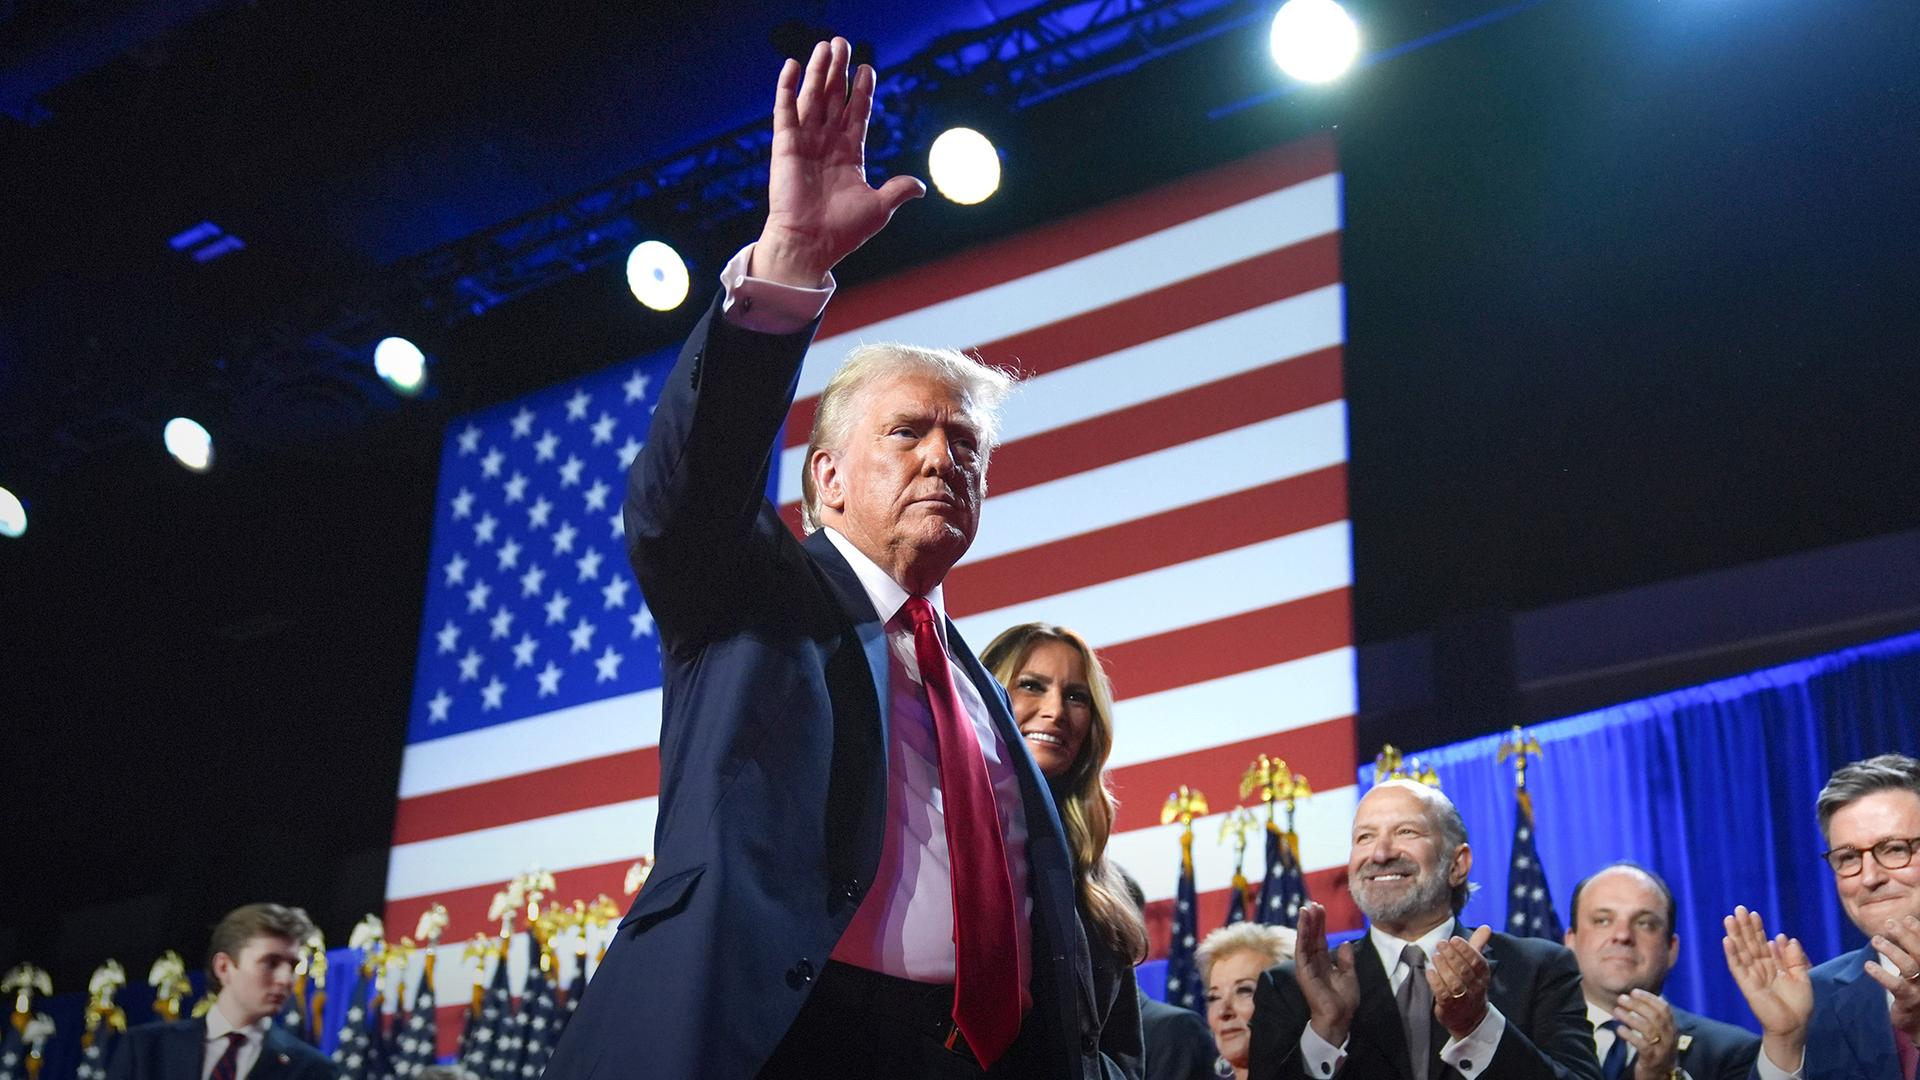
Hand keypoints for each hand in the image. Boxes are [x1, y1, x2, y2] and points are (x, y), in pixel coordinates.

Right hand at [755, 37, 925, 286]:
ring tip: (825, 45)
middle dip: (839, 71)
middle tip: (842, 43)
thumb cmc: (843, 231)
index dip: (862, 90)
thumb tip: (921, 186)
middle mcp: (827, 144)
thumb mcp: (879, 208)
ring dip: (818, 71)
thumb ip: (897, 190)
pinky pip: (785, 111)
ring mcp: (805, 142)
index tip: (868, 68)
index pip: (856, 113)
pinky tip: (792, 65)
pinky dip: (787, 88)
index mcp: (849, 155)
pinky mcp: (785, 146)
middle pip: (834, 98)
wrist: (811, 244)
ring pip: (813, 97)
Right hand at [1294, 901, 1359, 1045]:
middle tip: (1313, 903)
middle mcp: (1313, 962)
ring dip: (1305, 924)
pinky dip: (1302, 935)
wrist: (1339, 1016)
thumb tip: (1343, 942)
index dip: (1320, 924)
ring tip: (1306, 908)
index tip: (1320, 908)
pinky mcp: (1303, 970)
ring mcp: (1307, 966)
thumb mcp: (1349, 975)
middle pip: (1312, 936)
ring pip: (1304, 940)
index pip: (1320, 939)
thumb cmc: (1344, 1000)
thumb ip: (1346, 959)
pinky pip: (1301, 949)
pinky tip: (1303, 923)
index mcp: (1323, 962)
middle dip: (1312, 920)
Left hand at [1427, 925, 1492, 1037]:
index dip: (1466, 950)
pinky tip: (1430, 972)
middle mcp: (1475, 987)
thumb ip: (1478, 945)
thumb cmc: (1471, 984)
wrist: (1470, 1017)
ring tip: (1435, 955)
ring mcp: (1463, 998)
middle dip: (1452, 956)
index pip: (1477, 962)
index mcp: (1482, 975)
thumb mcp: (1476, 966)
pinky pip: (1443, 994)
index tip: (1454, 939)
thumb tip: (1486, 927)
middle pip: (1465, 971)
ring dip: (1443, 967)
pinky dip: (1436, 982)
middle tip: (1441, 943)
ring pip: (1454, 982)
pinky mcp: (1450, 1007)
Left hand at [1614, 989, 1678, 1079]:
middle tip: (1621, 999)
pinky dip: (1630, 1035)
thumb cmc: (1656, 1048)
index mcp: (1672, 1027)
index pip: (1664, 1008)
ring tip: (1616, 1011)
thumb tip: (1636, 995)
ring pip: (1648, 1029)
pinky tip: (1619, 1029)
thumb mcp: (1659, 1032)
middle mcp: (1670, 1037)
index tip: (1634, 992)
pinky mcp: (1652, 1059)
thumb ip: (1651, 1016)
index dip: (1649, 998)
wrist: (1661, 1074)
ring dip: (1630, 1018)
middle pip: (1655, 1016)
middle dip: (1637, 1005)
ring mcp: (1662, 1048)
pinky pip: (1642, 1045)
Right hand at [1722, 906, 1811, 1071]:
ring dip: (1735, 935)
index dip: (1758, 929)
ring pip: (1741, 951)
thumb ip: (1795, 958)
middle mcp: (1760, 968)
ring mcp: (1751, 975)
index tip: (1754, 914)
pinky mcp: (1746, 984)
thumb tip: (1786, 938)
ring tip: (1729, 918)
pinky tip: (1727, 940)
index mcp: (1773, 966)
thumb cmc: (1799, 1005)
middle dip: (1744, 926)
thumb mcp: (1802, 977)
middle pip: (1750, 943)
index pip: (1763, 943)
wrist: (1794, 1026)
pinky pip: (1737, 967)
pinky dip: (1731, 954)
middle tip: (1739, 909)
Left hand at [1864, 914, 1919, 1040]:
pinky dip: (1882, 975)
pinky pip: (1896, 986)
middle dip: (1906, 936)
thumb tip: (1898, 924)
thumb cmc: (1914, 989)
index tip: (1906, 918)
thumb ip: (1909, 950)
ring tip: (1875, 939)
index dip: (1918, 931)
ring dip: (1892, 951)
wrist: (1918, 1022)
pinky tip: (1868, 966)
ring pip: (1910, 967)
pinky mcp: (1910, 1000)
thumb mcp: (1914, 968)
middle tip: (1889, 923)